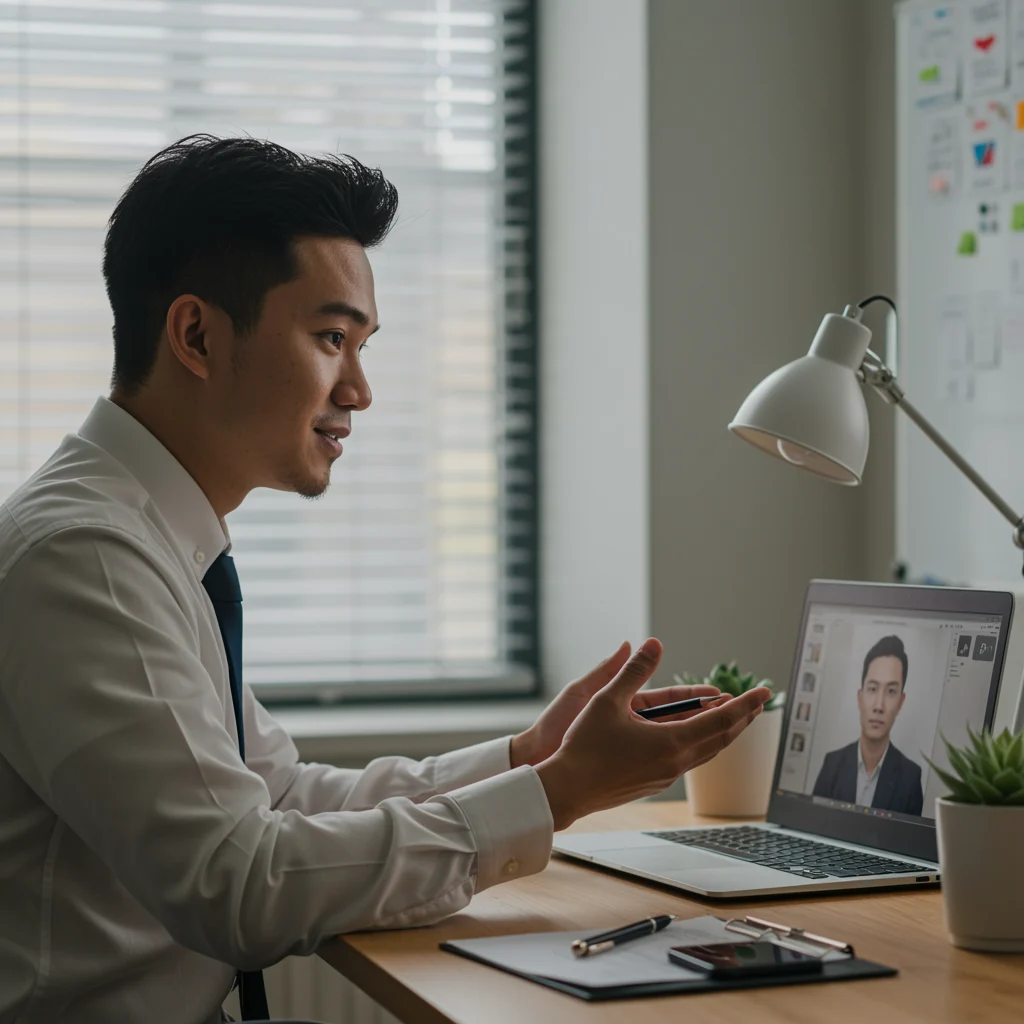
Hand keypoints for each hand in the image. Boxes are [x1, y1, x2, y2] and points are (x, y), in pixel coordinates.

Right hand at [534, 638, 771, 830]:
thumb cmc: (585, 745)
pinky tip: (696, 736)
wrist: (568, 789)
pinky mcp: (654, 781)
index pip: (721, 720)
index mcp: (671, 742)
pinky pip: (689, 758)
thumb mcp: (607, 699)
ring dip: (723, 732)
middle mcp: (675, 762)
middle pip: (721, 738)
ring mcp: (666, 775)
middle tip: (758, 702)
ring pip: (706, 751)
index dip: (746, 704)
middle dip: (742, 718)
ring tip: (734, 717)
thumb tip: (653, 643)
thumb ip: (634, 670)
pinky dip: (702, 742)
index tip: (764, 692)